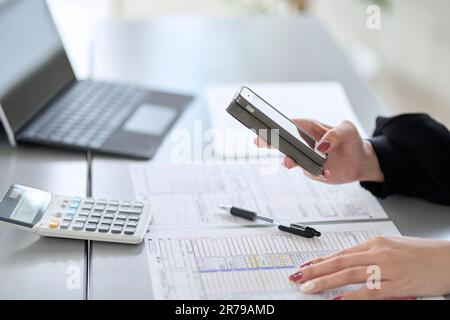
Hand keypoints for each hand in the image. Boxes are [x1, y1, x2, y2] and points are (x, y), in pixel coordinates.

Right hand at [254, 119, 383, 183]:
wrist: (361, 162)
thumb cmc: (353, 141)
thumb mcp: (348, 130)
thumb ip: (336, 134)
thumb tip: (321, 145)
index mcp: (309, 128)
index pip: (289, 124)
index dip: (276, 125)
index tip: (265, 127)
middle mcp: (304, 142)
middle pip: (282, 141)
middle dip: (270, 141)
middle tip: (259, 142)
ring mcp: (306, 156)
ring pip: (290, 158)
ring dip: (288, 161)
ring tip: (289, 162)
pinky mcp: (311, 170)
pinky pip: (308, 172)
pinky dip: (316, 174)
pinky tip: (326, 173)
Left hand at [288, 236, 449, 298]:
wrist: (449, 260)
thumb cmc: (423, 253)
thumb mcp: (393, 246)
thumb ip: (370, 253)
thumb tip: (348, 261)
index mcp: (376, 242)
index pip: (341, 253)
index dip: (320, 260)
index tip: (305, 265)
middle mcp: (378, 253)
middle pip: (339, 262)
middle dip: (315, 269)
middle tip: (297, 275)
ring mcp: (387, 269)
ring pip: (348, 275)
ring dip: (325, 281)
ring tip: (308, 287)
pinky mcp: (397, 285)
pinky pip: (369, 291)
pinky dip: (350, 296)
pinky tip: (336, 300)